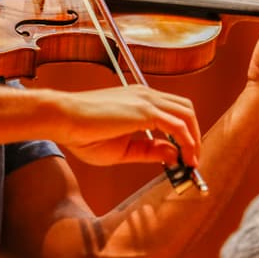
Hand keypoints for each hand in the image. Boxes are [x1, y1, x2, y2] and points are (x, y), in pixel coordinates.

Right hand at [49, 85, 200, 167]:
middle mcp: (146, 95)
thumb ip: (148, 151)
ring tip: (191, 161)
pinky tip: (184, 158)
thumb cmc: (82, 133)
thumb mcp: (122, 150)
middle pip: (185, 109)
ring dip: (194, 139)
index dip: (184, 134)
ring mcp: (146, 100)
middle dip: (194, 135)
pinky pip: (178, 125)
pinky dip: (187, 142)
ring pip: (186, 114)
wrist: (64, 118)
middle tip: (192, 159)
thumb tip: (173, 154)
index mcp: (139, 100)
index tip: (185, 156)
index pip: (173, 111)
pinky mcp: (144, 110)